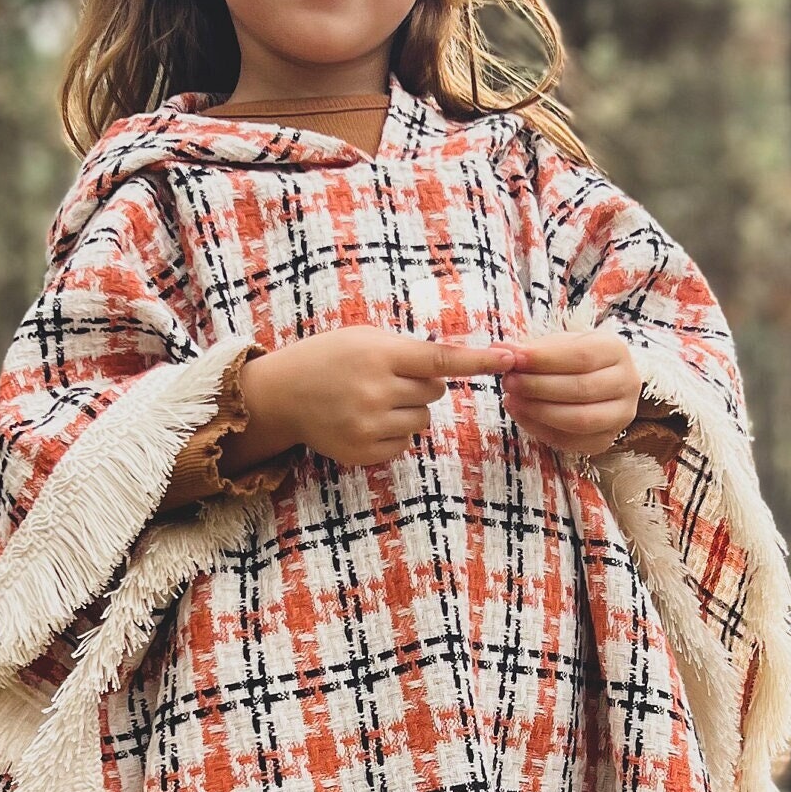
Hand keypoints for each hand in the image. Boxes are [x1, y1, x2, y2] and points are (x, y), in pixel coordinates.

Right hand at [233, 327, 528, 473]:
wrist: (282, 394)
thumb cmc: (329, 358)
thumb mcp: (365, 339)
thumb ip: (406, 352)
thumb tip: (454, 367)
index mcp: (380, 356)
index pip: (440, 360)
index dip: (478, 361)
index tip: (509, 359)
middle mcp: (377, 392)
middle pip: (435, 393)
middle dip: (420, 385)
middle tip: (387, 378)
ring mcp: (370, 426)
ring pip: (422, 420)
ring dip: (408, 410)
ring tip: (372, 400)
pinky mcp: (365, 452)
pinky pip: (404, 444)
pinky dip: (393, 433)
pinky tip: (365, 421)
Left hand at [499, 330, 642, 456]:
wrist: (596, 380)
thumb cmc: (573, 359)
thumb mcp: (555, 346)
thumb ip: (530, 349)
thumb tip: (499, 350)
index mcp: (616, 351)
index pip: (582, 356)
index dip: (545, 360)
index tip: (515, 359)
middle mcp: (627, 383)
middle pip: (581, 389)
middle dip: (539, 386)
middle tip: (508, 382)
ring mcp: (621, 415)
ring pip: (579, 419)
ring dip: (539, 411)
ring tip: (512, 398)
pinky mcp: (606, 440)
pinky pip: (571, 441)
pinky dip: (541, 429)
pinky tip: (521, 414)